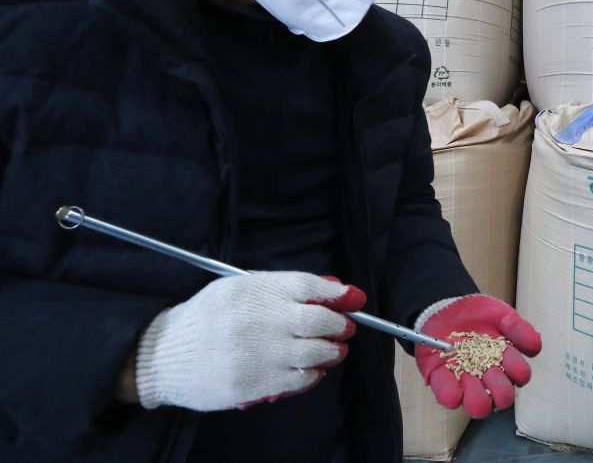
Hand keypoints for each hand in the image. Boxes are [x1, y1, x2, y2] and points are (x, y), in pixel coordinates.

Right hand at [134, 272, 365, 411]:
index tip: (353, 298)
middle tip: (344, 328)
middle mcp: (257, 319)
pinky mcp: (253, 383)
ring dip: (332, 351)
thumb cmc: (205, 318)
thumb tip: (328, 290)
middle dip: (339, 324)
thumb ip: (278, 288)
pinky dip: (313, 374)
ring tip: (333, 350)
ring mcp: (256, 354)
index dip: (338, 293)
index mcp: (252, 290)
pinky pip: (299, 379)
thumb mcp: (235, 289)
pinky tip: (312, 369)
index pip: (308, 286)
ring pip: (314, 352)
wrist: (163, 356)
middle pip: (318, 321)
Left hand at [414, 295, 541, 418]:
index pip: (519, 375)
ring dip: (478, 400)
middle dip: (501, 391)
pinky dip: (451, 397)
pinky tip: (454, 393)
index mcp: (505, 362)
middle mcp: (488, 377)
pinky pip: (447, 396)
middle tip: (492, 374)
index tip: (514, 364)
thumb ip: (518, 329)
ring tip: (472, 383)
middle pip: (501, 397)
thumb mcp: (502, 316)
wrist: (447, 307)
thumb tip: (536, 346)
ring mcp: (465, 381)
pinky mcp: (441, 379)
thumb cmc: (478, 314)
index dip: (519, 373)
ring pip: (477, 405)